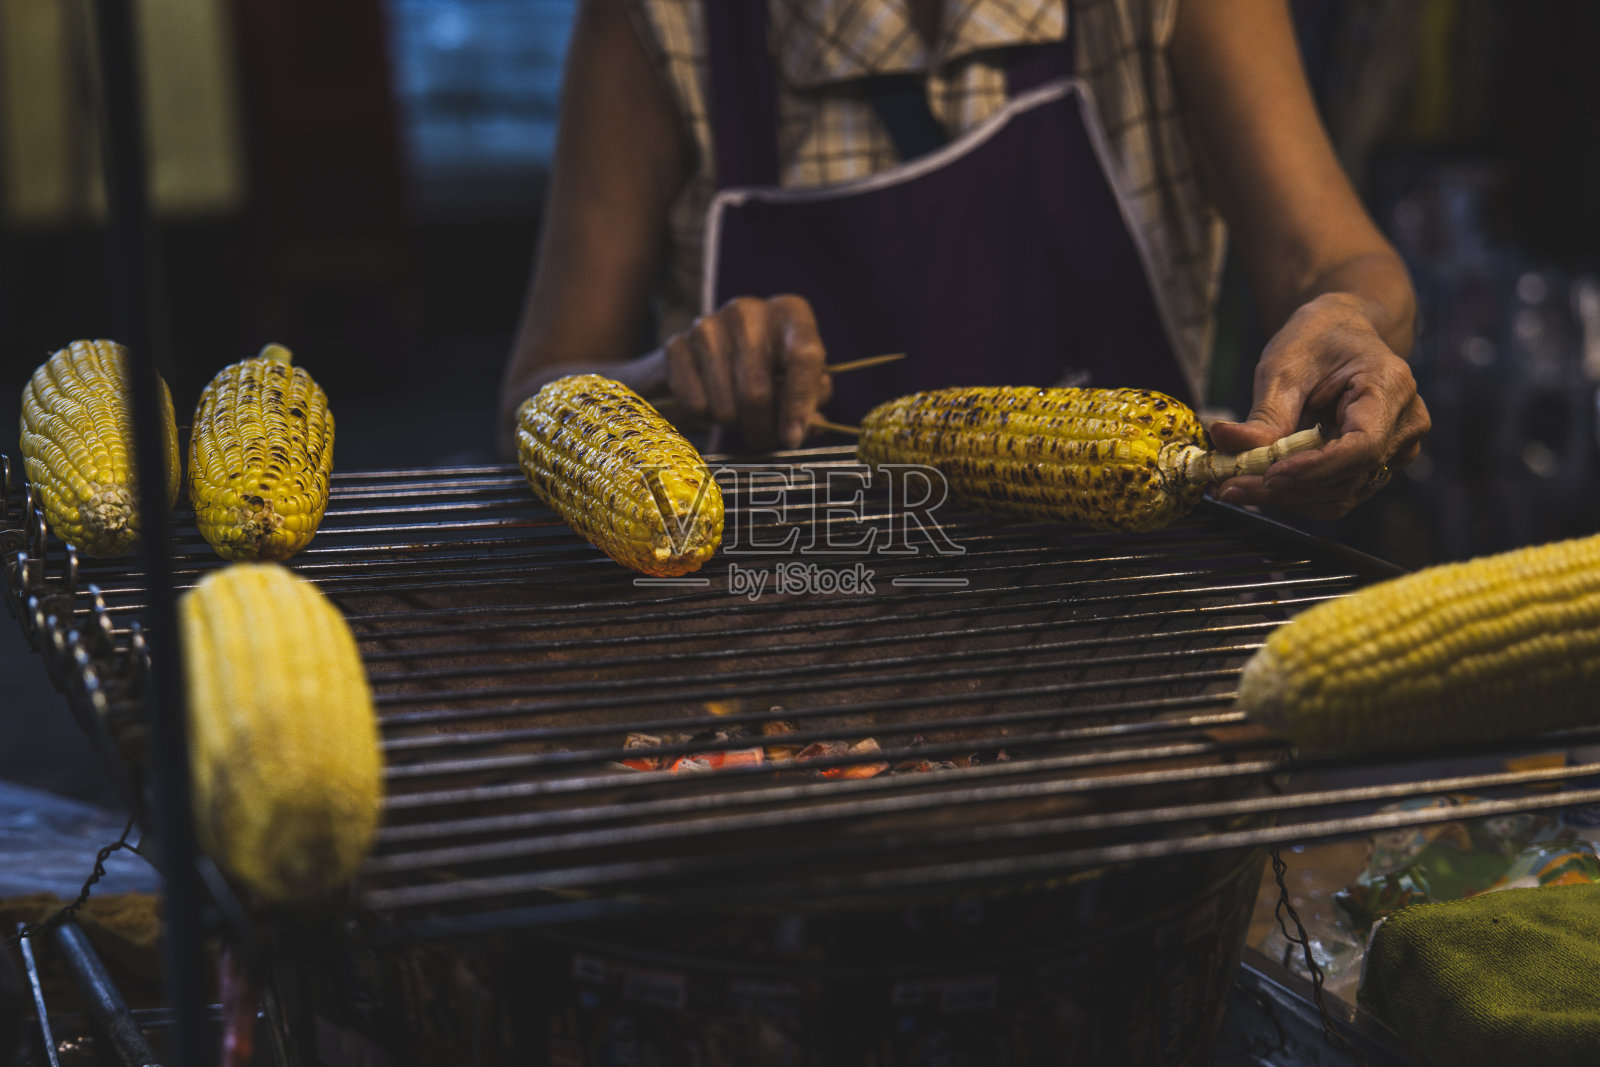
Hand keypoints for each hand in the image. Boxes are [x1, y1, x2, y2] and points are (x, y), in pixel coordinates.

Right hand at [663, 294, 831, 449]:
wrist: (708, 355)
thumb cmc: (768, 368)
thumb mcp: (798, 379)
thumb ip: (811, 403)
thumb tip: (806, 429)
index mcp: (791, 313)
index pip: (804, 357)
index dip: (799, 404)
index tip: (792, 440)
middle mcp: (749, 311)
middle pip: (757, 390)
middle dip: (761, 428)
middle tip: (763, 439)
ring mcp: (708, 324)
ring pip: (725, 404)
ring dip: (733, 425)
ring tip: (738, 417)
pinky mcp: (676, 345)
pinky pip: (695, 403)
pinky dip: (705, 418)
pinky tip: (711, 404)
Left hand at [1208, 293, 1430, 519]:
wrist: (1342, 333)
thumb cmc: (1317, 341)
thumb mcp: (1284, 367)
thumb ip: (1264, 414)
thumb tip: (1224, 443)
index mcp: (1390, 388)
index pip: (1362, 446)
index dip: (1316, 468)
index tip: (1269, 475)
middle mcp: (1405, 425)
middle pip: (1348, 478)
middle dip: (1286, 490)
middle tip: (1229, 488)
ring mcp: (1396, 450)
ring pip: (1340, 495)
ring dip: (1286, 498)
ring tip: (1236, 487)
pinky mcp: (1375, 466)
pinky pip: (1336, 493)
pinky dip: (1296, 495)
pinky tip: (1258, 485)